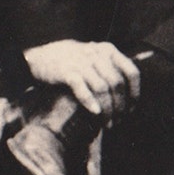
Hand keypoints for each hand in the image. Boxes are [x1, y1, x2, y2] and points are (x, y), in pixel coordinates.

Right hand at [21, 39, 140, 120]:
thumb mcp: (94, 57)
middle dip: (120, 106)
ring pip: (102, 88)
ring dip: (108, 109)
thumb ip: (111, 69)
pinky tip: (95, 113)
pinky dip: (90, 101)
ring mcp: (80, 62)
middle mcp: (96, 54)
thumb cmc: (71, 62)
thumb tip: (129, 95)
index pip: (131, 72)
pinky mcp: (66, 71)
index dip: (134, 94)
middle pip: (117, 83)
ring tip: (107, 124)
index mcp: (107, 50)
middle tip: (117, 122)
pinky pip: (81, 88)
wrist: (38, 56)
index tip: (131, 110)